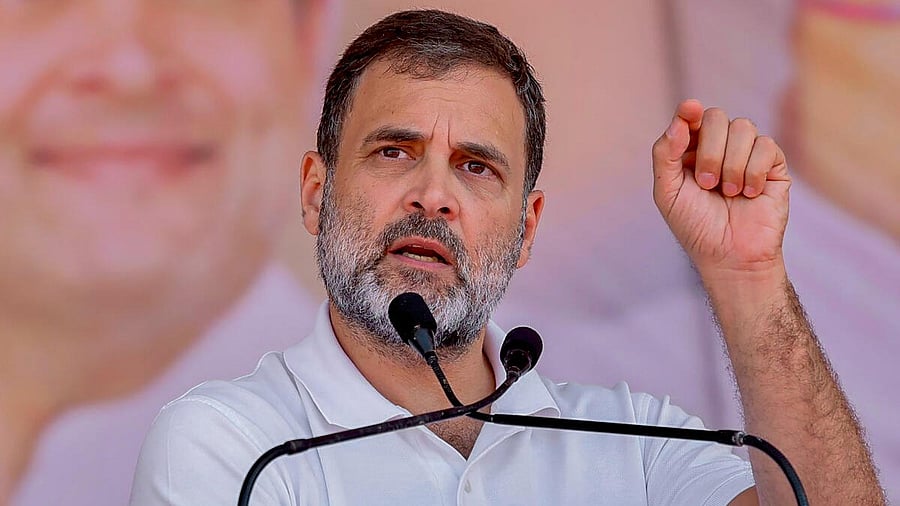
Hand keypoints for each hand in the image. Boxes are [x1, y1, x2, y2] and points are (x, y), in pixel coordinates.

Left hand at [652, 99, 790, 277]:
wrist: (729, 256)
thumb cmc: (695, 226)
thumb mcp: (668, 192)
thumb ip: (666, 155)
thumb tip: (679, 120)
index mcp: (691, 150)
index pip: (691, 118)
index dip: (689, 111)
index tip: (689, 110)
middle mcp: (720, 147)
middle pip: (717, 118)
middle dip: (710, 152)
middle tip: (707, 184)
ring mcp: (748, 153)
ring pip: (743, 127)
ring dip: (731, 165)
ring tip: (728, 193)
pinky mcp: (773, 165)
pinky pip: (766, 146)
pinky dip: (753, 172)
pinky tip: (749, 194)